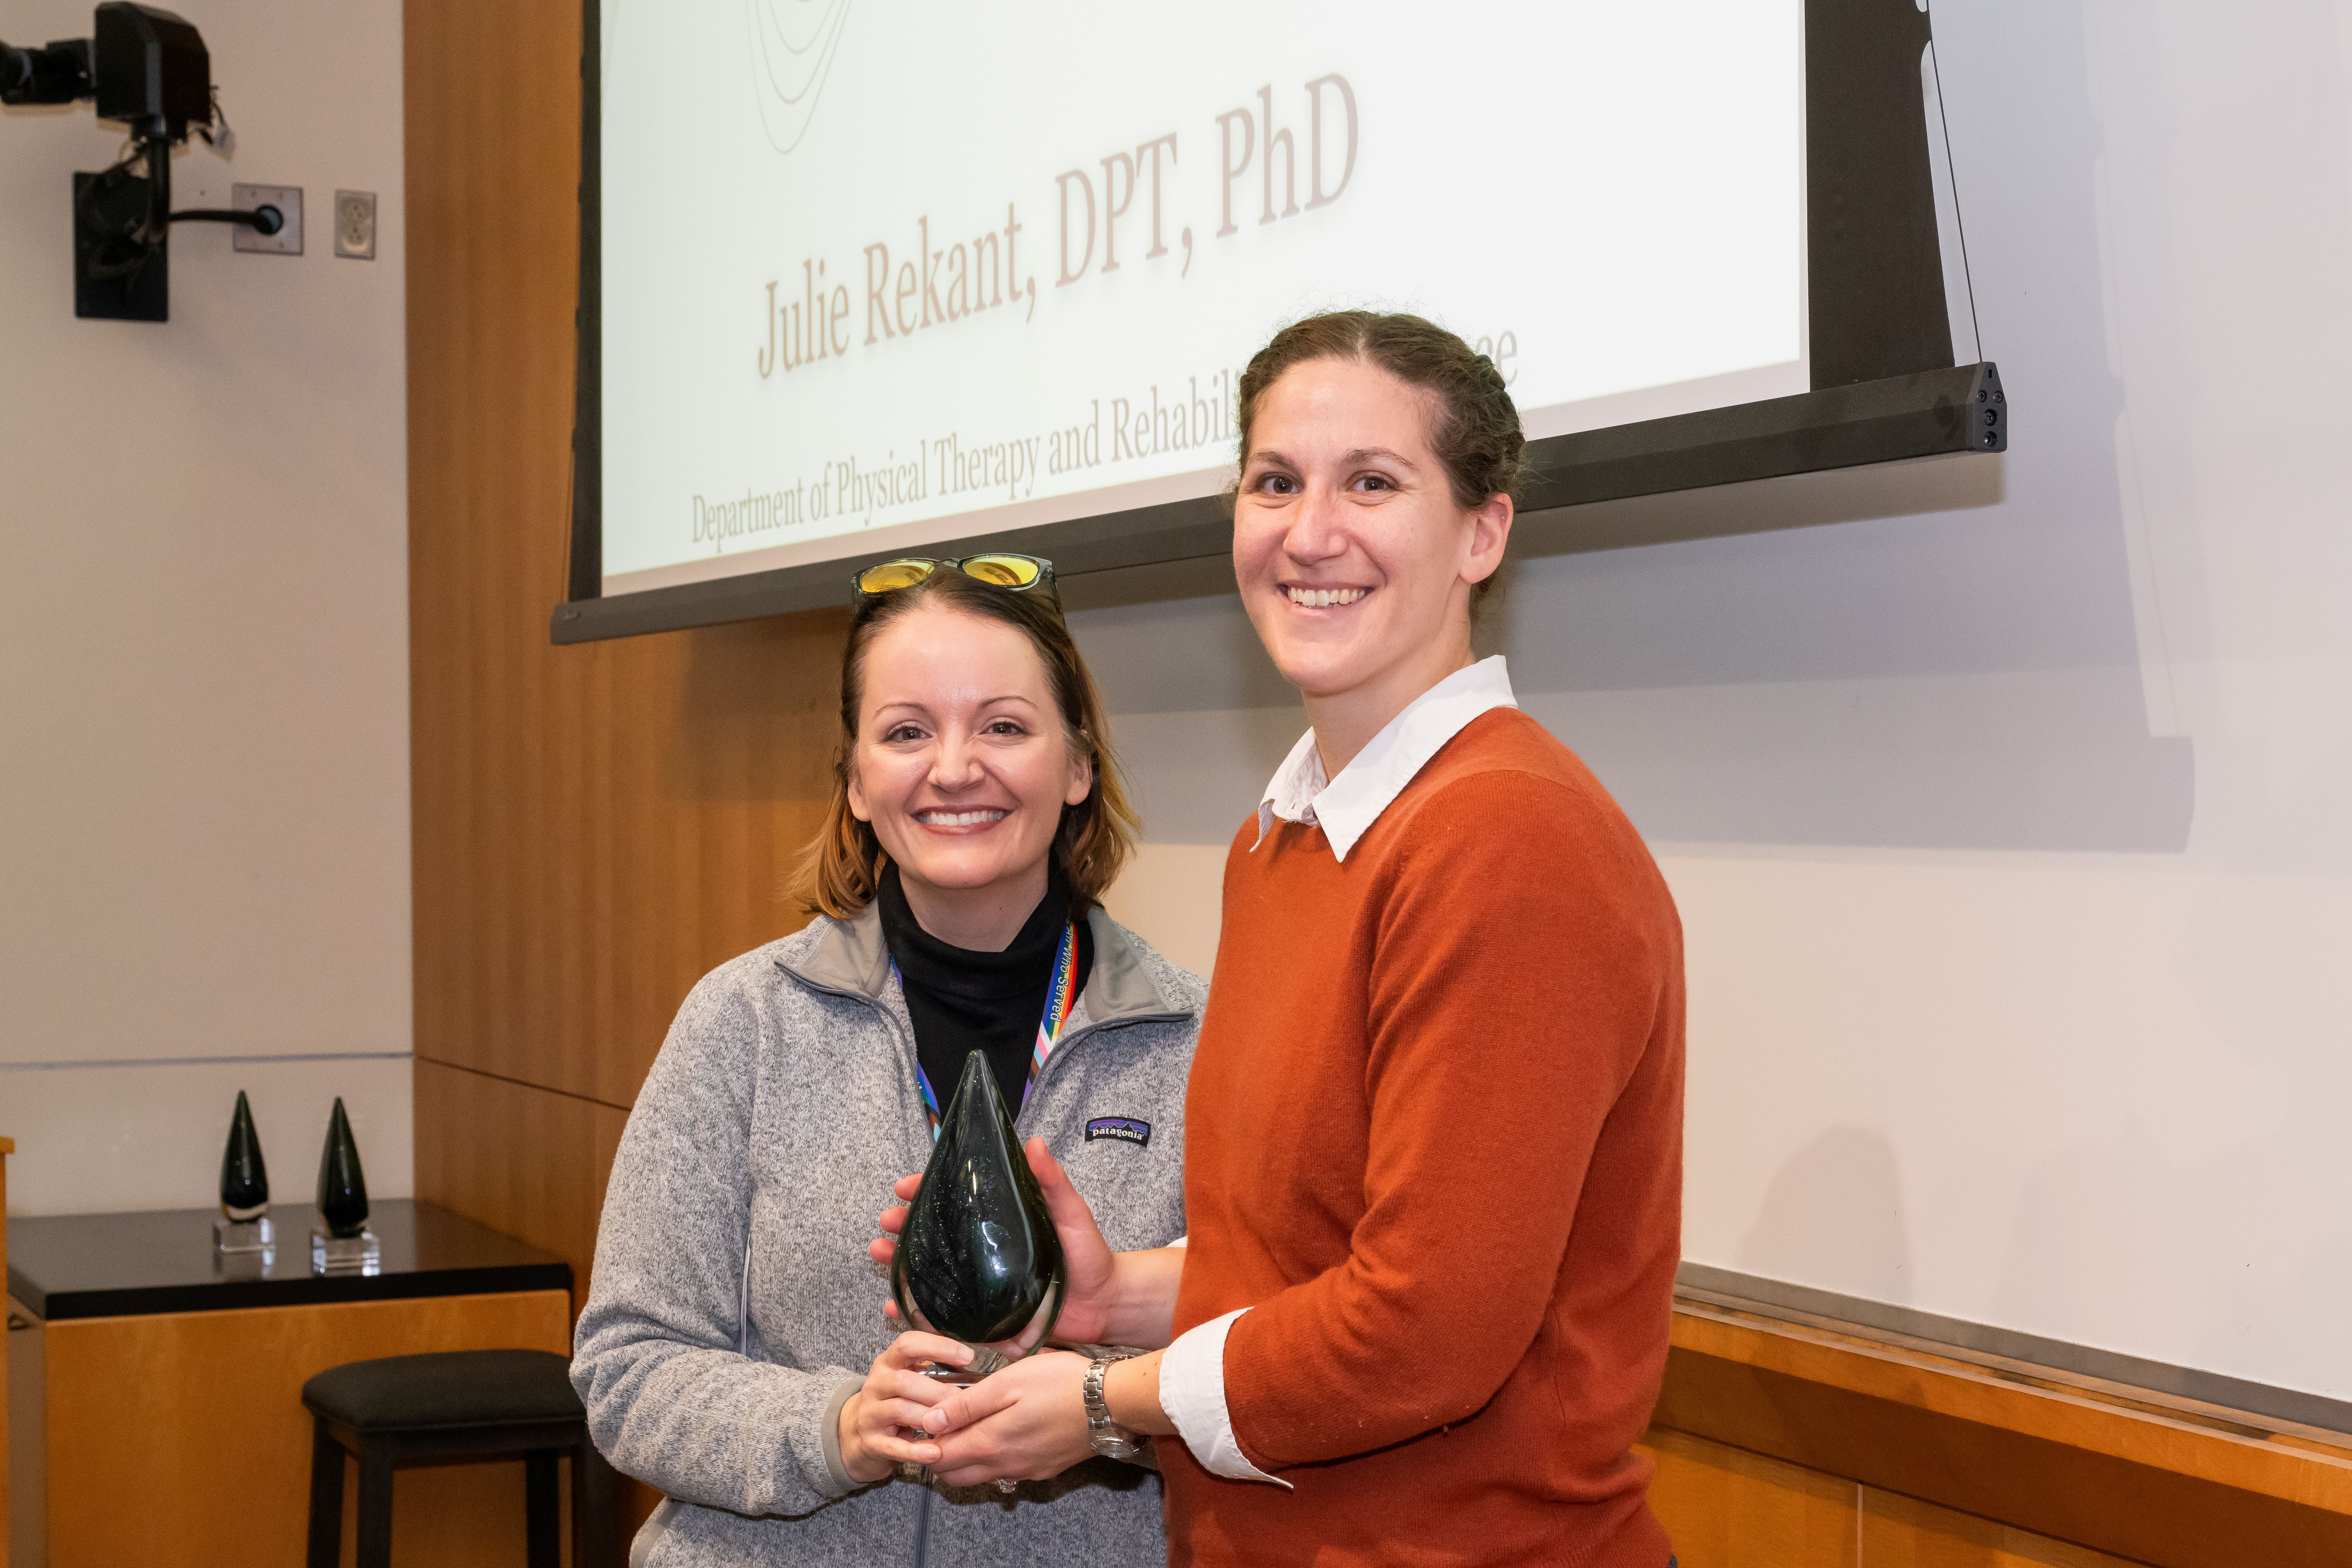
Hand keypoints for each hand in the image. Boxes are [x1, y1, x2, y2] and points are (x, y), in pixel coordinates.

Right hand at [836, 1332, 970, 1484]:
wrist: (855, 1435)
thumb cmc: (892, 1402)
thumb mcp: (905, 1379)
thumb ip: (930, 1369)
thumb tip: (969, 1362)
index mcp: (887, 1364)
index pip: (908, 1344)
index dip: (938, 1346)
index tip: (967, 1356)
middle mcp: (875, 1385)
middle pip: (904, 1381)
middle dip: (938, 1391)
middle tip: (964, 1401)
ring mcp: (870, 1414)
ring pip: (900, 1410)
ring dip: (929, 1417)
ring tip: (952, 1425)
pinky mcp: (871, 1443)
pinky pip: (894, 1447)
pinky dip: (917, 1451)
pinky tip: (936, 1453)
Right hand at [870, 1139, 1123, 1345]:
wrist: (1105, 1305)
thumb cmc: (1089, 1255)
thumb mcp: (1071, 1212)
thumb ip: (1053, 1182)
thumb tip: (1035, 1143)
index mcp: (1000, 1220)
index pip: (955, 1199)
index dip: (926, 1189)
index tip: (903, 1186)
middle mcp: (985, 1249)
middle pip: (934, 1234)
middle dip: (903, 1226)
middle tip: (885, 1224)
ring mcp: (981, 1283)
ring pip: (930, 1270)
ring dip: (899, 1264)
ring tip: (878, 1257)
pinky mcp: (983, 1315)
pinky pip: (943, 1312)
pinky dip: (915, 1310)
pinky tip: (893, 1307)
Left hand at [919, 1348, 1095, 1487]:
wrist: (1113, 1403)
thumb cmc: (1060, 1383)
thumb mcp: (1008, 1382)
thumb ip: (967, 1405)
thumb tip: (930, 1422)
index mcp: (991, 1443)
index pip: (940, 1458)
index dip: (924, 1442)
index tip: (922, 1419)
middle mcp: (1005, 1465)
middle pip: (956, 1474)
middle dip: (941, 1454)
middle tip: (942, 1422)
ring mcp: (1027, 1470)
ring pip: (981, 1474)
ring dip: (967, 1456)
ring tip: (972, 1422)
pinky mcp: (1045, 1469)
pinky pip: (1008, 1471)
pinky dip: (995, 1457)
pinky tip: (1005, 1430)